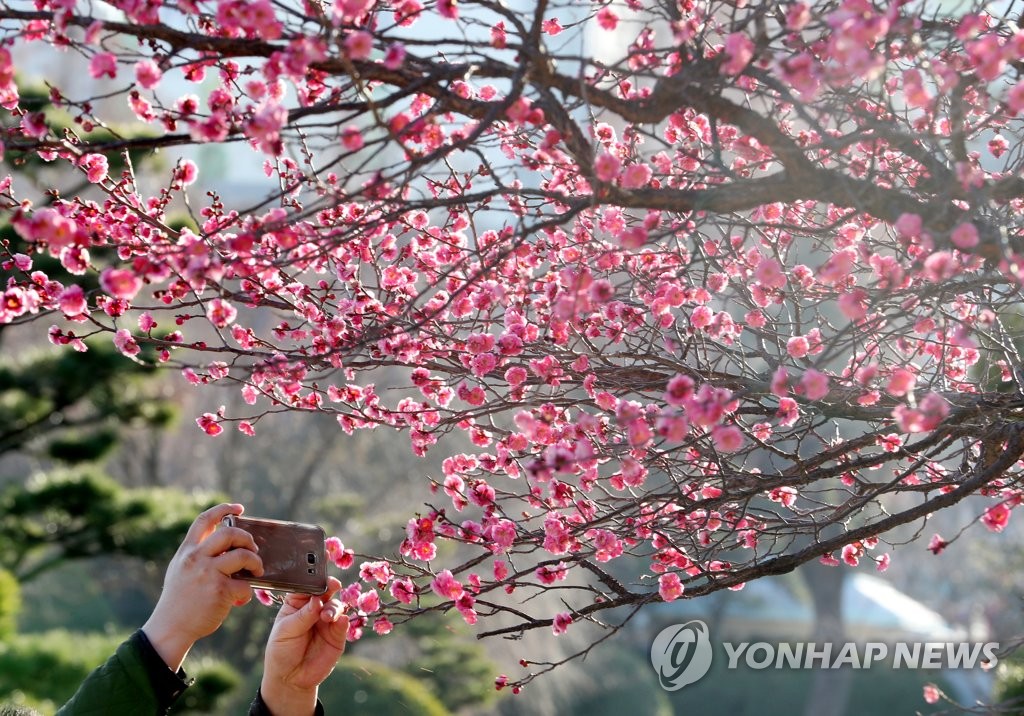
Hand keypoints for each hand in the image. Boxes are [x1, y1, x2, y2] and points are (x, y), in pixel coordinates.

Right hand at [142, 503, 262, 669]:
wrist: (170, 628)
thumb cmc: (179, 600)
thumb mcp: (180, 570)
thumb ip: (198, 555)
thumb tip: (226, 545)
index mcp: (187, 551)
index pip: (204, 520)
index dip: (223, 509)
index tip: (238, 508)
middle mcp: (196, 558)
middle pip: (230, 533)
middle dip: (247, 540)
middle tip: (252, 551)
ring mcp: (208, 573)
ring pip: (243, 555)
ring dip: (256, 563)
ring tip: (255, 572)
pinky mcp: (220, 591)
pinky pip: (245, 584)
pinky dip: (247, 592)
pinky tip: (241, 599)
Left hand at [260, 577, 348, 715]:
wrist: (290, 678)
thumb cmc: (282, 651)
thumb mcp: (285, 631)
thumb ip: (302, 615)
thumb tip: (317, 600)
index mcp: (297, 603)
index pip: (307, 586)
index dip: (313, 579)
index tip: (319, 576)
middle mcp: (315, 609)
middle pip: (325, 591)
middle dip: (330, 586)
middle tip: (332, 586)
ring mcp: (327, 621)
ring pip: (336, 605)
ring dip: (334, 607)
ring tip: (326, 616)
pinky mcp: (338, 635)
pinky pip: (344, 623)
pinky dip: (344, 619)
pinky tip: (340, 620)